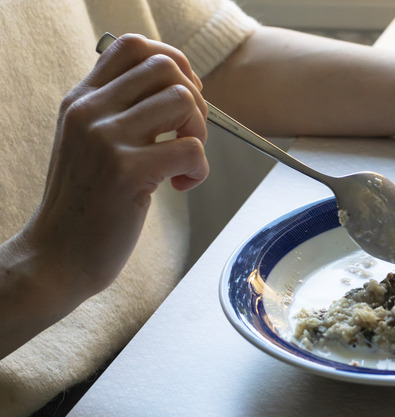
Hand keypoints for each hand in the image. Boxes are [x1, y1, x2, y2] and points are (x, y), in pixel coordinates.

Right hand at [24, 33, 208, 306]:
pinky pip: (191, 149)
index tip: (182, 98)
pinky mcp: (126, 171)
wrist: (58, 256)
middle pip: (166, 68)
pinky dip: (199, 170)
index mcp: (82, 100)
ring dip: (199, 132)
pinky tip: (179, 186)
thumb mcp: (90, 144)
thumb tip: (178, 89)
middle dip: (194, 100)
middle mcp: (90, 111)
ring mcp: (106, 139)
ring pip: (183, 101)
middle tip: (186, 135)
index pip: (133, 46)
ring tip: (182, 162)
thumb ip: (120, 112)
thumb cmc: (87, 203)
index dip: (172, 63)